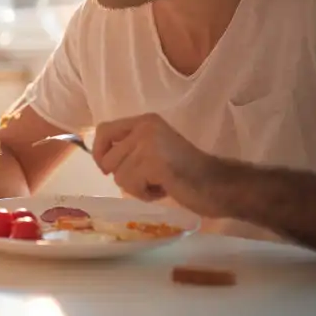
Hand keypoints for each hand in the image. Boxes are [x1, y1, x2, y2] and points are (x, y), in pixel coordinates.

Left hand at [93, 113, 223, 215]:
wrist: (217, 184)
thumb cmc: (184, 171)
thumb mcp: (153, 149)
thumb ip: (130, 148)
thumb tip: (100, 159)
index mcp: (144, 121)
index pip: (104, 131)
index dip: (99, 152)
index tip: (107, 168)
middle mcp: (144, 127)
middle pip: (107, 159)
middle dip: (123, 176)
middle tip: (148, 178)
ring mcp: (149, 144)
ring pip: (118, 175)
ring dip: (136, 187)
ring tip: (160, 182)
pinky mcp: (154, 163)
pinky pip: (131, 185)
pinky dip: (145, 194)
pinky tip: (164, 188)